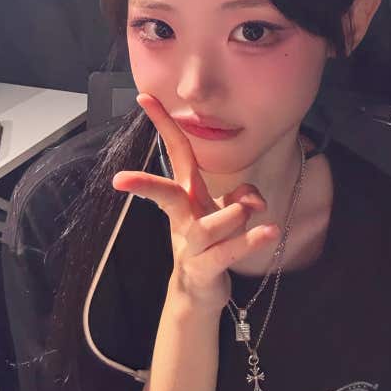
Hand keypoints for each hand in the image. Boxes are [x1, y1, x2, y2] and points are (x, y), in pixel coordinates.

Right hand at [112, 93, 279, 313]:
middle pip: (165, 195)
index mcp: (187, 195)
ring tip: (250, 210)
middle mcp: (185, 217)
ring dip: (230, 215)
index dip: (162, 125)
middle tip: (120, 180)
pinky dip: (248, 242)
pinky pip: (225, 255)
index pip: (175, 152)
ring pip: (205, 227)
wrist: (198, 293)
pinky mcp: (205, 270)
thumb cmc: (211, 243)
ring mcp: (192, 246)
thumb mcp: (226, 213)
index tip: (144, 97)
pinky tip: (269, 232)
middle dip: (145, 185)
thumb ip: (243, 197)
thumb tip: (252, 198)